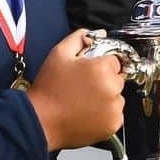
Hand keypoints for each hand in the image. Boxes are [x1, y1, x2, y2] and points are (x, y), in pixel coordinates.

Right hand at [26, 28, 124, 150]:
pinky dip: (105, 114)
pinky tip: (86, 112)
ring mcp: (114, 108)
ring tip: (83, 101)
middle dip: (104, 80)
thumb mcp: (59, 54)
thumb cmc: (48, 90)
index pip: (114, 60)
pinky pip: (115, 114)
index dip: (100, 64)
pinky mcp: (112, 125)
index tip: (88, 72)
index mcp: (102, 69)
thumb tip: (94, 34)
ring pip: (117, 97)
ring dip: (106, 97)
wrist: (41, 122)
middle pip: (117, 78)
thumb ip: (79, 38)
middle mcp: (112, 88)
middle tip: (83, 86)